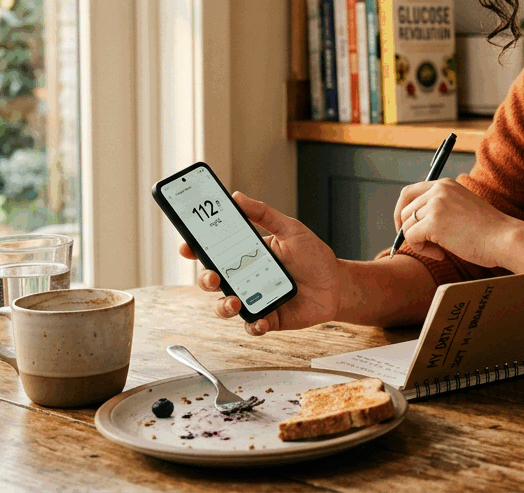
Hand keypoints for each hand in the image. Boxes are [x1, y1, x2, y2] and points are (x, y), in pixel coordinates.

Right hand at [178, 192, 339, 335]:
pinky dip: (253, 325)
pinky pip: (252, 326)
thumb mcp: (290, 230)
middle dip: (205, 280)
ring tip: (235, 302)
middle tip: (212, 277)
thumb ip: (264, 214)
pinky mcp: (268, 318)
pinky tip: (260, 320)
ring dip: (224, 306)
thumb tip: (237, 197)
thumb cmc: (313, 256)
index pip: (213, 252)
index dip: (195, 249)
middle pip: (213, 280)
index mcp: (246, 255)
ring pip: (226, 306)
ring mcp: (254, 299)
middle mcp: (245, 278)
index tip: (186, 246)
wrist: (337, 284)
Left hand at [395, 178, 517, 267]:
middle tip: (420, 243)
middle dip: (406, 229)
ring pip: (406, 225)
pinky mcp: (434, 222)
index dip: (402, 211)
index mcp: (445, 184)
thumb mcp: (461, 208)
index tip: (406, 227)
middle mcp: (439, 189)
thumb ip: (440, 208)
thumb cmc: (488, 231)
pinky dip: (422, 250)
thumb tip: (413, 222)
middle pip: (404, 209)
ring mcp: (436, 204)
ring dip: (418, 242)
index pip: (409, 192)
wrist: (504, 238)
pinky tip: (441, 255)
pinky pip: (411, 238)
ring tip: (439, 251)